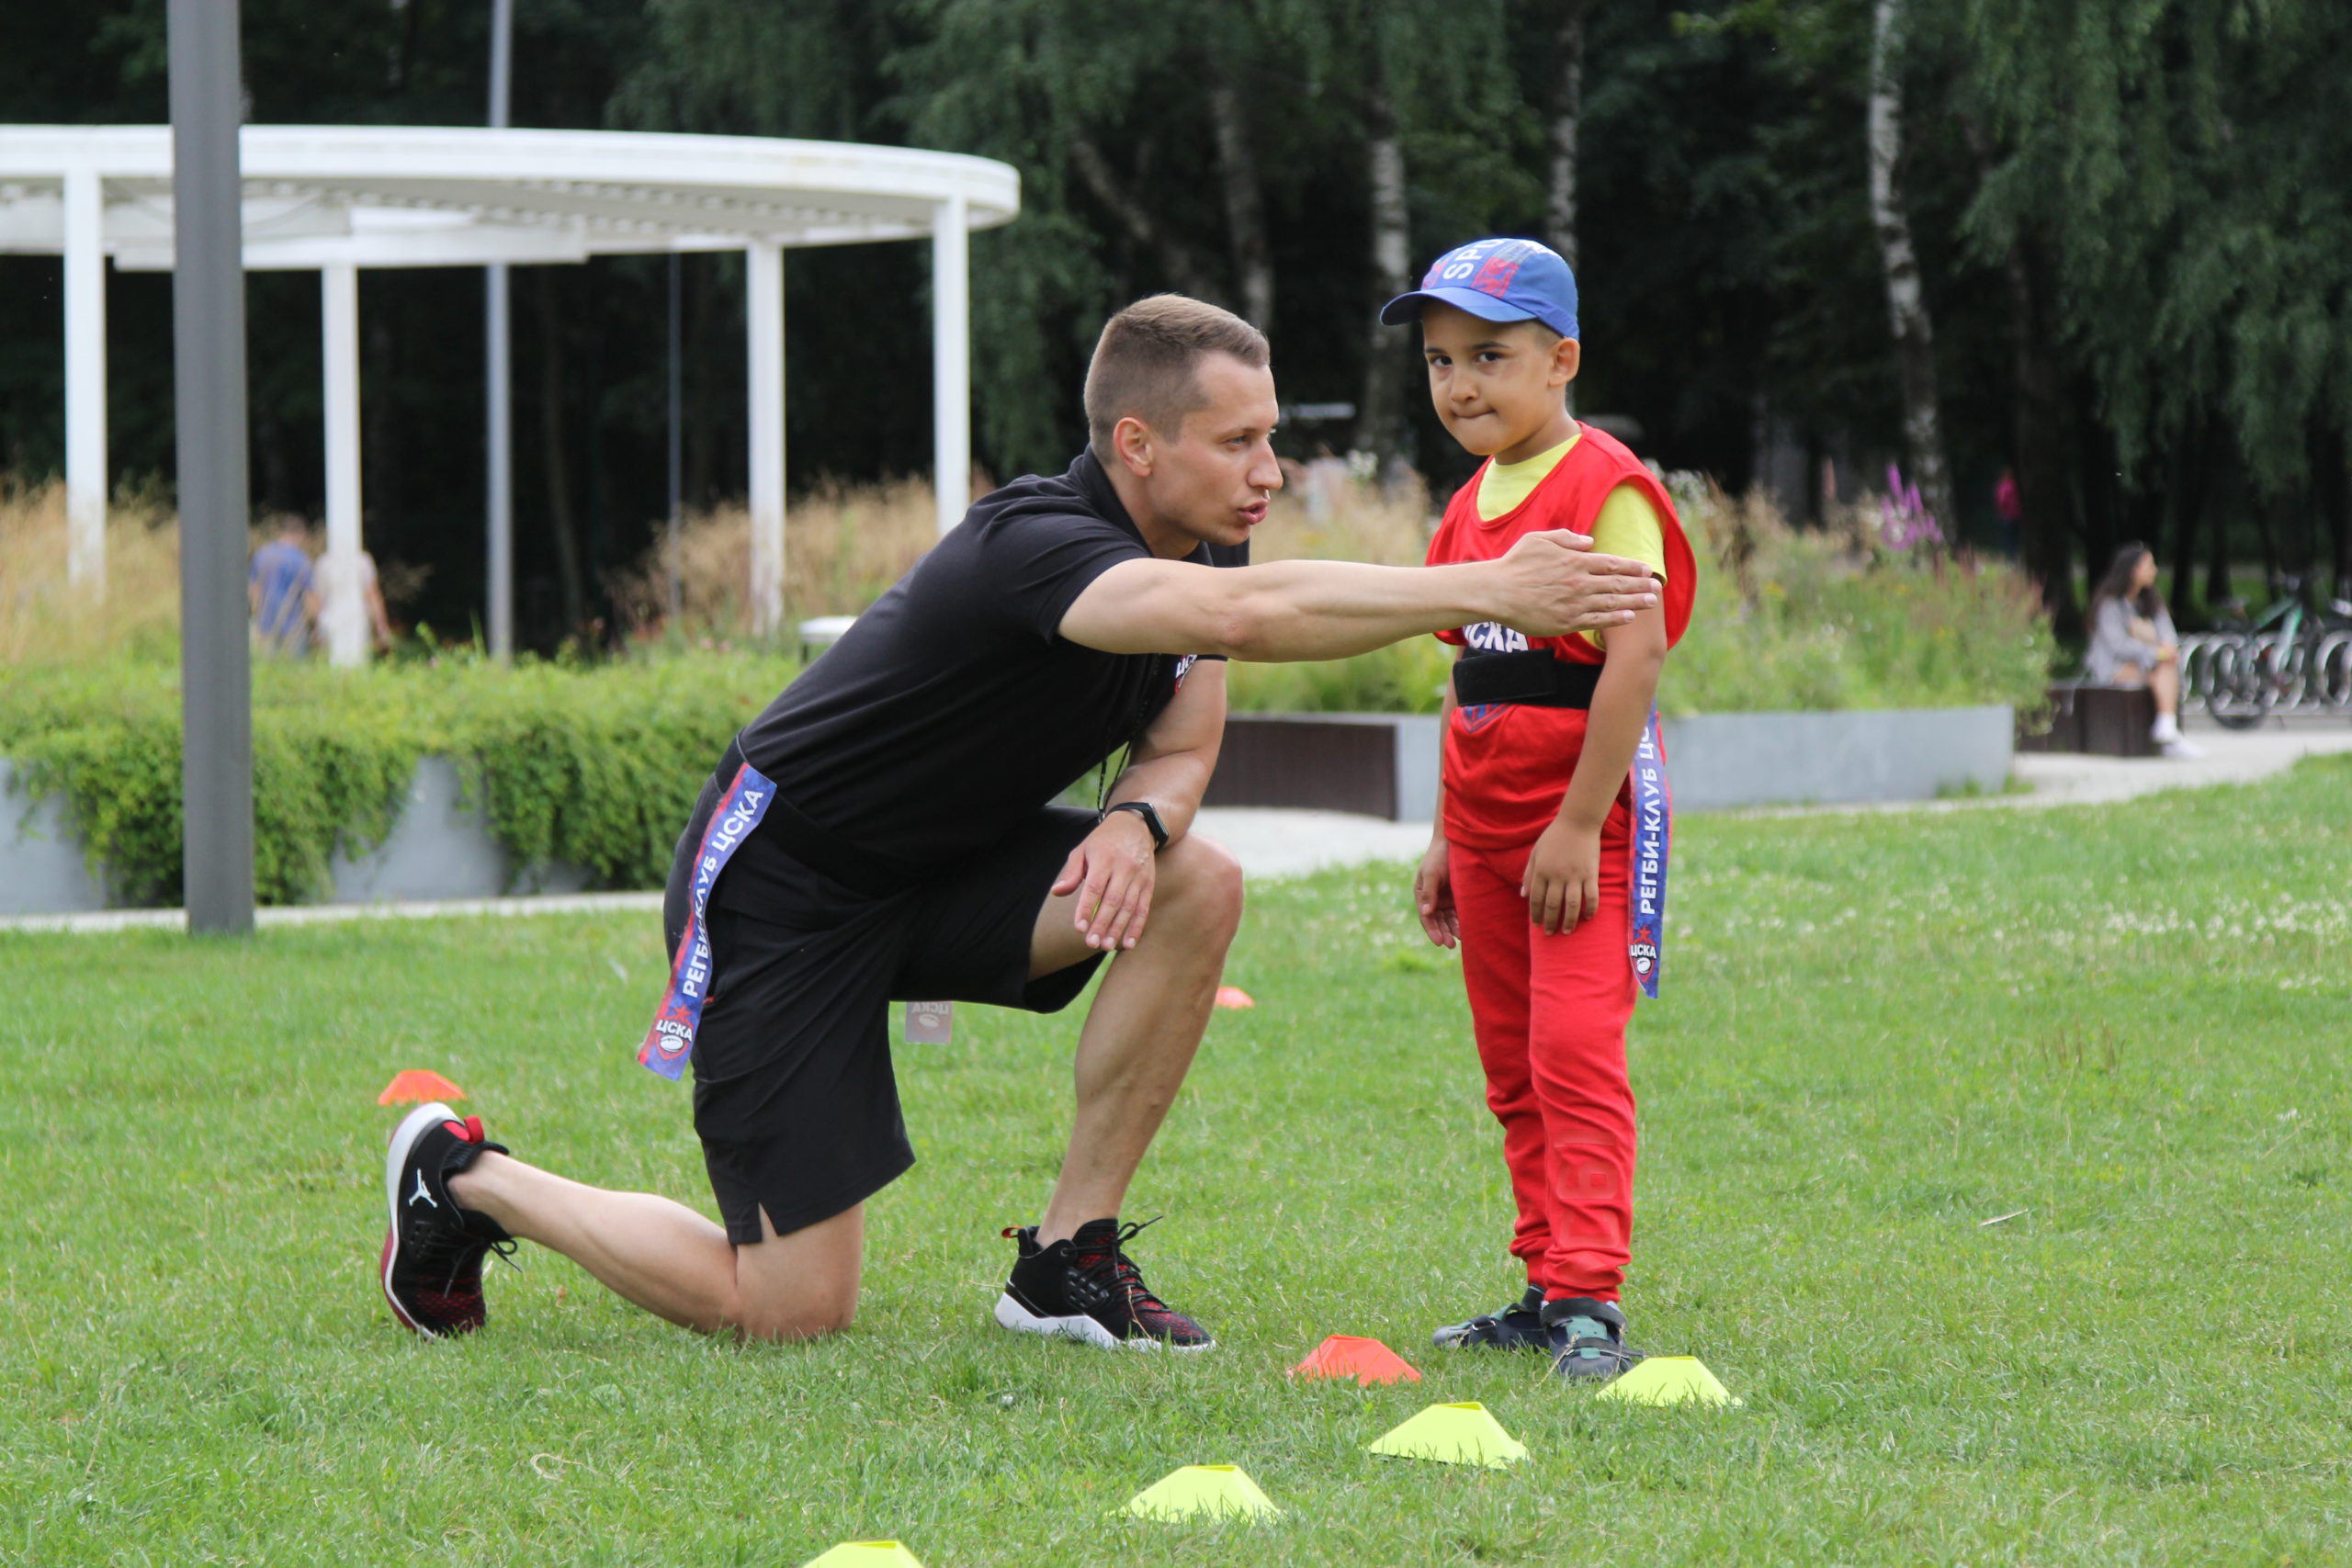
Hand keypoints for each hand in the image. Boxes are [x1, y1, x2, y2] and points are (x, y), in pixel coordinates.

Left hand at [1051, 811, 1157, 950]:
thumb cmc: (1103, 841)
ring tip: (1106, 946)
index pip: (1094, 887)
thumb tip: (1057, 892)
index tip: (1079, 928)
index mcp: (1104, 858)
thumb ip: (1072, 873)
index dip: (1087, 908)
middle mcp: (1123, 867)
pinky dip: (1137, 927)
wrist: (1137, 826)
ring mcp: (1138, 876)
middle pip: (1112, 900)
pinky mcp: (1149, 884)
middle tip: (1091, 944)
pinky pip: (1143, 908)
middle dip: (1102, 924)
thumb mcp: (1083, 849)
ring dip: (1118, 929)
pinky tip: (1129, 943)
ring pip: (1128, 907)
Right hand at [1414, 834, 1458, 947]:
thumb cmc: (1439, 855)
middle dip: (1443, 933)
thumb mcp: (1431, 873)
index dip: (1432, 930)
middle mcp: (1433, 898)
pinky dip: (1461, 921)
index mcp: (1422, 894)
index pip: (1426, 917)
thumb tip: (1426, 913)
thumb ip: (1429, 893)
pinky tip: (1468, 929)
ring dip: (1453, 929)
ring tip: (1461, 938)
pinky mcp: (1458, 895)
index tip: (1439, 942)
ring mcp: (1445, 897)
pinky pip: (1459, 912)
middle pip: (1437, 921)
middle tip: (1450, 945)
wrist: (1454, 841)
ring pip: (1448, 919)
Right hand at [1489, 530, 1657, 637]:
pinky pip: (1598, 620)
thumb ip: (1567, 538)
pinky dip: (1615, 618)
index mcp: (1575, 560)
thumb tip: (1590, 542)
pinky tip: (1629, 617)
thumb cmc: (1515, 564)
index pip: (1612, 563)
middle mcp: (1580, 581)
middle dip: (1640, 585)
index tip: (1647, 569)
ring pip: (1613, 602)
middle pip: (1618, 584)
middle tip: (1656, 587)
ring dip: (1635, 602)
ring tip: (1651, 602)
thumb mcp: (1539, 539)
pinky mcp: (1567, 621)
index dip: (1632, 567)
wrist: (1497, 592)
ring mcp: (1575, 603)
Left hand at [1522, 817, 1600, 936]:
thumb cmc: (1554, 836)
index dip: (1536, 914)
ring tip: (1568, 931)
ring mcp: (1575, 876)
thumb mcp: (1535, 852)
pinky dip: (1590, 910)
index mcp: (1541, 871)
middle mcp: (1557, 876)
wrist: (1577, 822)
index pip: (1536, 899)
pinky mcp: (1590, 875)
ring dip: (1569, 922)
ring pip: (1571, 906)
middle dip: (1550, 922)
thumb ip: (1528, 874)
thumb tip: (1522, 895)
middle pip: (1552, 905)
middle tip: (1550, 933)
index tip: (1536, 924)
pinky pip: (1591, 897)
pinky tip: (1587, 918)